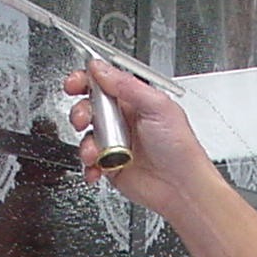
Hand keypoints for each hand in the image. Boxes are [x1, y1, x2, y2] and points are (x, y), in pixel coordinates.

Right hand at [64, 60, 220, 220]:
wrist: (181, 187)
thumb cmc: (180, 147)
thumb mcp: (157, 106)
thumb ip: (127, 85)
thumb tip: (101, 68)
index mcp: (135, 100)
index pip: (104, 82)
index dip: (85, 80)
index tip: (74, 84)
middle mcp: (124, 119)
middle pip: (89, 107)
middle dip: (80, 111)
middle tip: (83, 118)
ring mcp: (116, 143)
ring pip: (86, 135)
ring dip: (86, 143)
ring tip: (96, 152)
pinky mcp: (110, 165)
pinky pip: (89, 162)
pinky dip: (88, 166)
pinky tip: (97, 168)